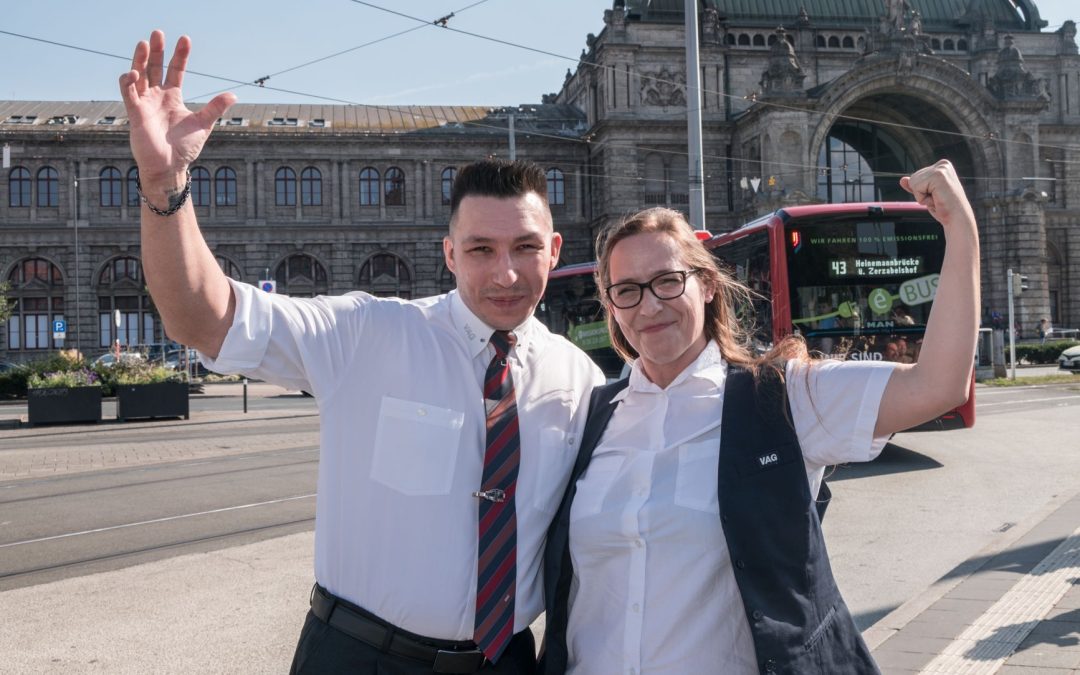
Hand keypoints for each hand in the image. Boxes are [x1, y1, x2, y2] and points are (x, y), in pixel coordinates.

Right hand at [118, 31, 235, 188]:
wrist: (170, 167)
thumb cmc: (185, 148)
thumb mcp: (203, 124)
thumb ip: (215, 108)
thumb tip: (233, 95)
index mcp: (173, 97)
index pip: (175, 70)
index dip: (180, 55)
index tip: (185, 39)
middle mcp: (157, 97)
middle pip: (155, 67)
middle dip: (157, 51)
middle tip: (158, 33)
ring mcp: (145, 103)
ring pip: (139, 75)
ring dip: (140, 59)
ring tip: (145, 43)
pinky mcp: (135, 113)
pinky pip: (128, 93)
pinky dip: (128, 81)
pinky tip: (134, 72)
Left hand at [899, 160, 974, 229]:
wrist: (957, 219)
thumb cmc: (943, 208)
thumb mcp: (926, 194)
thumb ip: (915, 186)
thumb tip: (902, 179)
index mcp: (942, 166)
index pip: (916, 176)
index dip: (922, 191)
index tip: (936, 196)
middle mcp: (943, 164)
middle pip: (913, 178)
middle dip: (921, 193)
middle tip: (937, 199)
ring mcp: (941, 168)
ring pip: (913, 182)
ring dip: (922, 196)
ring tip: (937, 199)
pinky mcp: (939, 175)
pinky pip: (916, 187)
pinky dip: (923, 198)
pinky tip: (937, 200)